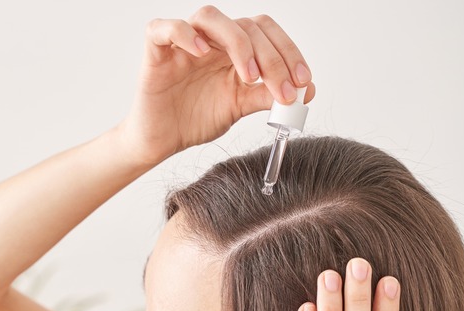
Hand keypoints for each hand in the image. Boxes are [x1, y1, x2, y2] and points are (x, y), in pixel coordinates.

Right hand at [117, 6, 315, 165]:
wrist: (162, 141)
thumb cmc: (195, 119)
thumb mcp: (240, 107)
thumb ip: (268, 95)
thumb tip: (307, 91)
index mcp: (232, 49)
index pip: (266, 32)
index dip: (288, 52)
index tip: (303, 83)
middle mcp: (211, 40)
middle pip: (245, 25)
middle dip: (271, 58)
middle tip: (283, 90)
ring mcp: (182, 43)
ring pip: (210, 17)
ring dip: (237, 42)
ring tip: (248, 75)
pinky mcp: (156, 51)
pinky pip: (165, 28)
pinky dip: (184, 34)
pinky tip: (202, 53)